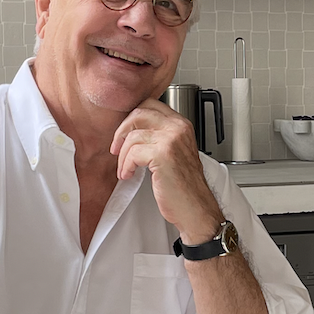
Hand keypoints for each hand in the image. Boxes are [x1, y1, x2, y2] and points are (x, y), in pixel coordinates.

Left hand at [111, 101, 222, 243]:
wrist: (196, 208)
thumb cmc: (185, 186)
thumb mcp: (176, 152)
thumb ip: (161, 136)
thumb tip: (133, 129)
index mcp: (181, 125)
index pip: (150, 104)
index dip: (131, 118)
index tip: (125, 134)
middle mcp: (178, 128)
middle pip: (138, 113)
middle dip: (121, 132)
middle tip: (117, 149)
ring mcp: (171, 140)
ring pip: (132, 136)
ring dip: (123, 156)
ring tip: (126, 169)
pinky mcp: (162, 155)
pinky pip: (132, 154)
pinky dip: (125, 167)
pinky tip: (129, 175)